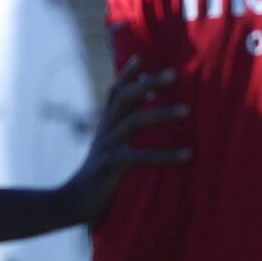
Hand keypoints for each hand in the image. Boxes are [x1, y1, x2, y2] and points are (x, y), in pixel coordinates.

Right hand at [64, 57, 189, 225]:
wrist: (72, 202)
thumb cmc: (100, 177)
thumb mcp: (111, 149)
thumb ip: (125, 132)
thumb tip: (147, 112)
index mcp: (107, 125)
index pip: (115, 93)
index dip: (127, 74)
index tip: (141, 58)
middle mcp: (106, 130)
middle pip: (126, 97)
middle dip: (149, 82)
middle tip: (174, 73)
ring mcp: (108, 146)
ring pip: (134, 120)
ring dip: (162, 113)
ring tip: (188, 110)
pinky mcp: (112, 166)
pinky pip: (141, 157)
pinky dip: (166, 155)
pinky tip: (188, 155)